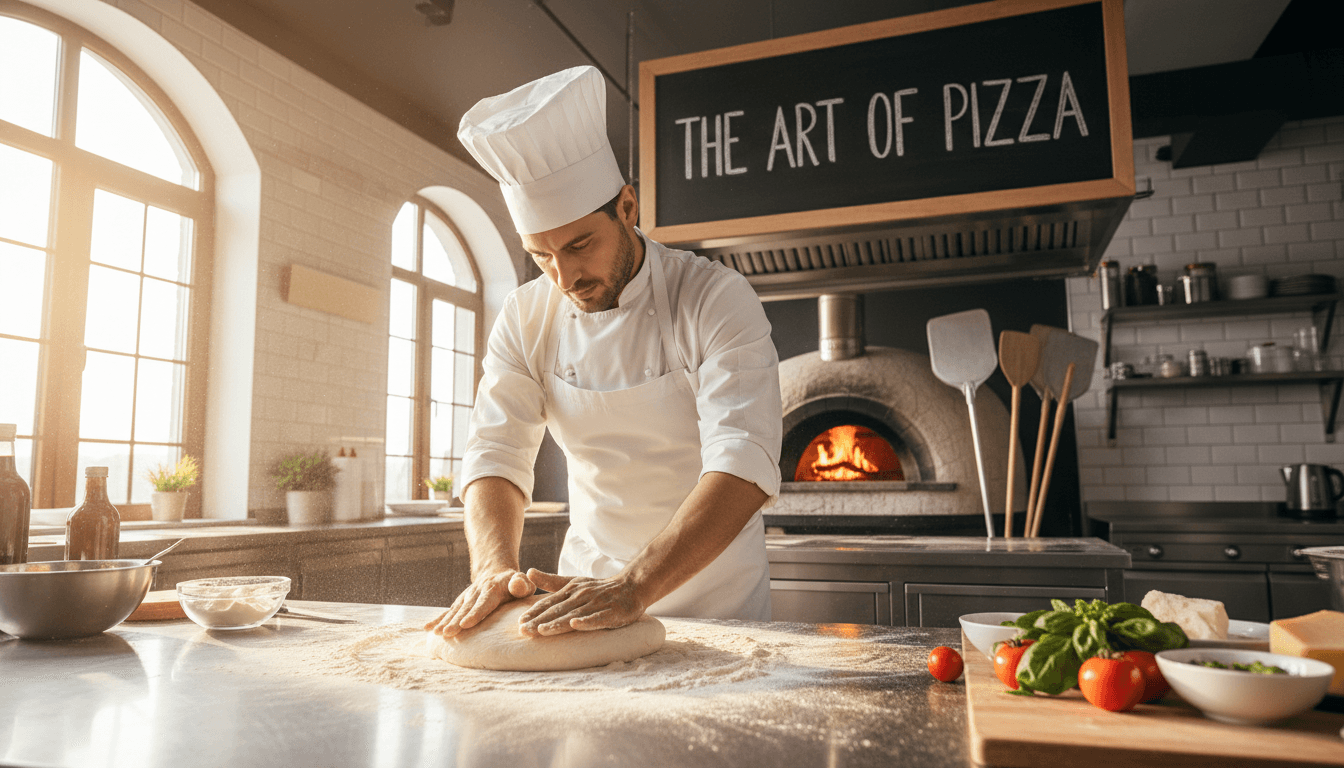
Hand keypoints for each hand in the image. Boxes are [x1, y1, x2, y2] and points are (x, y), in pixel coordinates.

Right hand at [423, 569, 534, 636]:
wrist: (497, 574)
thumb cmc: (516, 584)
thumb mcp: (523, 582)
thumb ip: (522, 584)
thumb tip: (519, 583)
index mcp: (492, 590)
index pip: (483, 603)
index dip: (474, 614)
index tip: (465, 624)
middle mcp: (476, 593)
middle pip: (465, 609)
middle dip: (455, 621)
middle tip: (447, 633)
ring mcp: (466, 597)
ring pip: (454, 610)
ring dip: (444, 622)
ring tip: (436, 633)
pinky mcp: (460, 603)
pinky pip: (448, 611)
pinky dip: (437, 619)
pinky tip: (427, 629)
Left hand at [518, 569, 647, 636]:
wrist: (631, 586)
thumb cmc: (599, 588)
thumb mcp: (574, 582)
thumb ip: (551, 581)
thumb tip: (528, 572)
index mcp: (571, 590)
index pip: (549, 602)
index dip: (534, 612)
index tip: (519, 621)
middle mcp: (582, 596)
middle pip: (558, 611)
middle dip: (539, 621)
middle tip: (523, 631)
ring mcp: (596, 604)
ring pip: (574, 615)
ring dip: (557, 623)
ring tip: (542, 630)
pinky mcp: (611, 613)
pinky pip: (598, 619)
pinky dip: (586, 622)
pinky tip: (575, 625)